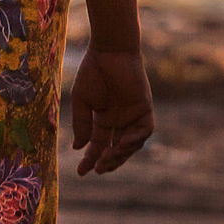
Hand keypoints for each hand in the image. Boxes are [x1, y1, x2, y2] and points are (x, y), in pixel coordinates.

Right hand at [68, 44, 153, 174]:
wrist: (109, 51)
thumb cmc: (93, 72)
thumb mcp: (82, 102)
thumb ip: (82, 125)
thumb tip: (78, 147)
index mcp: (103, 119)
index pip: (98, 145)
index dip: (90, 160)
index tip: (81, 172)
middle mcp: (119, 120)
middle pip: (116, 149)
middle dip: (107, 162)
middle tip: (98, 169)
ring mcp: (133, 115)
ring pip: (131, 144)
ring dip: (120, 154)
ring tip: (107, 158)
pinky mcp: (144, 108)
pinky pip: (144, 130)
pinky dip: (135, 140)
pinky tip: (122, 144)